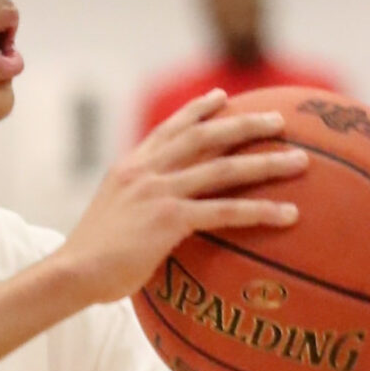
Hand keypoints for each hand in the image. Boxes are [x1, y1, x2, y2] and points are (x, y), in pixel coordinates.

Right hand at [60, 91, 306, 305]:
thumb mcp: (108, 218)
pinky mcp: (170, 219)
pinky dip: (260, 211)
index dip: (198, 110)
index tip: (222, 97)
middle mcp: (147, 171)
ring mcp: (159, 192)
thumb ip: (131, 206)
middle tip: (279, 121)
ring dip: (266, 163)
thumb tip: (148, 219)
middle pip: (205, 136)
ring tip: (300, 161)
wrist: (70, 273)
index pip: (169, 128)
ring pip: (224, 169)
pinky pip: (225, 211)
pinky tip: (288, 214)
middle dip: (245, 125)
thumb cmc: (88, 260)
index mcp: (130, 167)